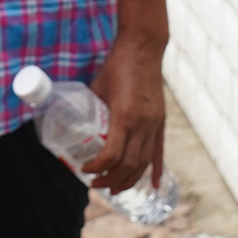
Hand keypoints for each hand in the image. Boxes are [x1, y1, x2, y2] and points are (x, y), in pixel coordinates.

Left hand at [83, 32, 167, 192]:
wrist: (143, 48)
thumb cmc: (116, 65)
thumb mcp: (97, 87)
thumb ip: (92, 108)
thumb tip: (77, 124)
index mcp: (124, 115)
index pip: (112, 154)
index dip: (98, 167)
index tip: (86, 169)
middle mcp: (142, 123)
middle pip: (129, 164)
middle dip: (112, 180)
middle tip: (97, 184)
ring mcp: (154, 123)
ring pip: (144, 162)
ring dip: (130, 180)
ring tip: (116, 188)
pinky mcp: (160, 120)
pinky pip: (159, 151)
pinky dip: (156, 170)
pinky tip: (154, 185)